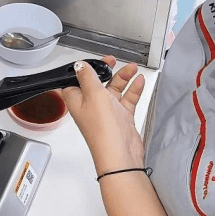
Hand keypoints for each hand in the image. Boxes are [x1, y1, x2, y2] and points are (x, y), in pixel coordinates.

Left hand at [61, 56, 145, 174]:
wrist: (120, 155)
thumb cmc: (103, 130)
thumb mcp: (93, 95)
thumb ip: (87, 77)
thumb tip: (80, 65)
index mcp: (77, 100)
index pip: (75, 80)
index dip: (84, 69)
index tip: (92, 60)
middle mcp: (90, 105)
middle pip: (97, 82)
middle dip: (106, 70)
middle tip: (112, 60)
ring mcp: (107, 111)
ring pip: (114, 89)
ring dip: (123, 77)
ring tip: (132, 68)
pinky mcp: (121, 117)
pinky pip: (127, 99)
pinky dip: (133, 89)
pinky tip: (138, 81)